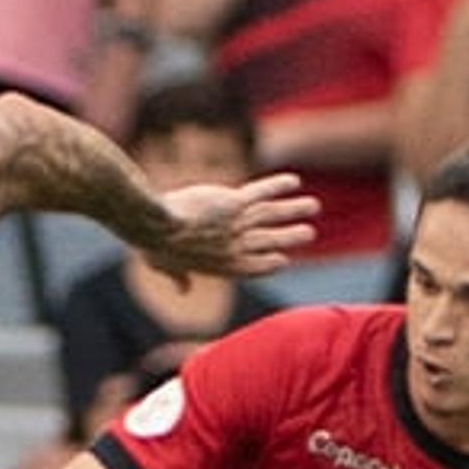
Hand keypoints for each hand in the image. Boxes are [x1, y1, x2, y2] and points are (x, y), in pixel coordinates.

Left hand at [148, 169, 318, 277]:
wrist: (156, 226)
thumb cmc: (154, 246)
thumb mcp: (164, 266)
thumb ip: (178, 277)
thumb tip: (183, 289)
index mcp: (222, 265)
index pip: (255, 266)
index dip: (270, 263)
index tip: (283, 259)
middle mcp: (235, 245)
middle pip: (271, 240)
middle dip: (291, 236)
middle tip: (309, 233)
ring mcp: (237, 224)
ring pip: (272, 215)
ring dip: (294, 210)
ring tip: (313, 206)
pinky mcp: (235, 203)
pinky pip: (262, 192)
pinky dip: (278, 185)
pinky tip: (293, 180)